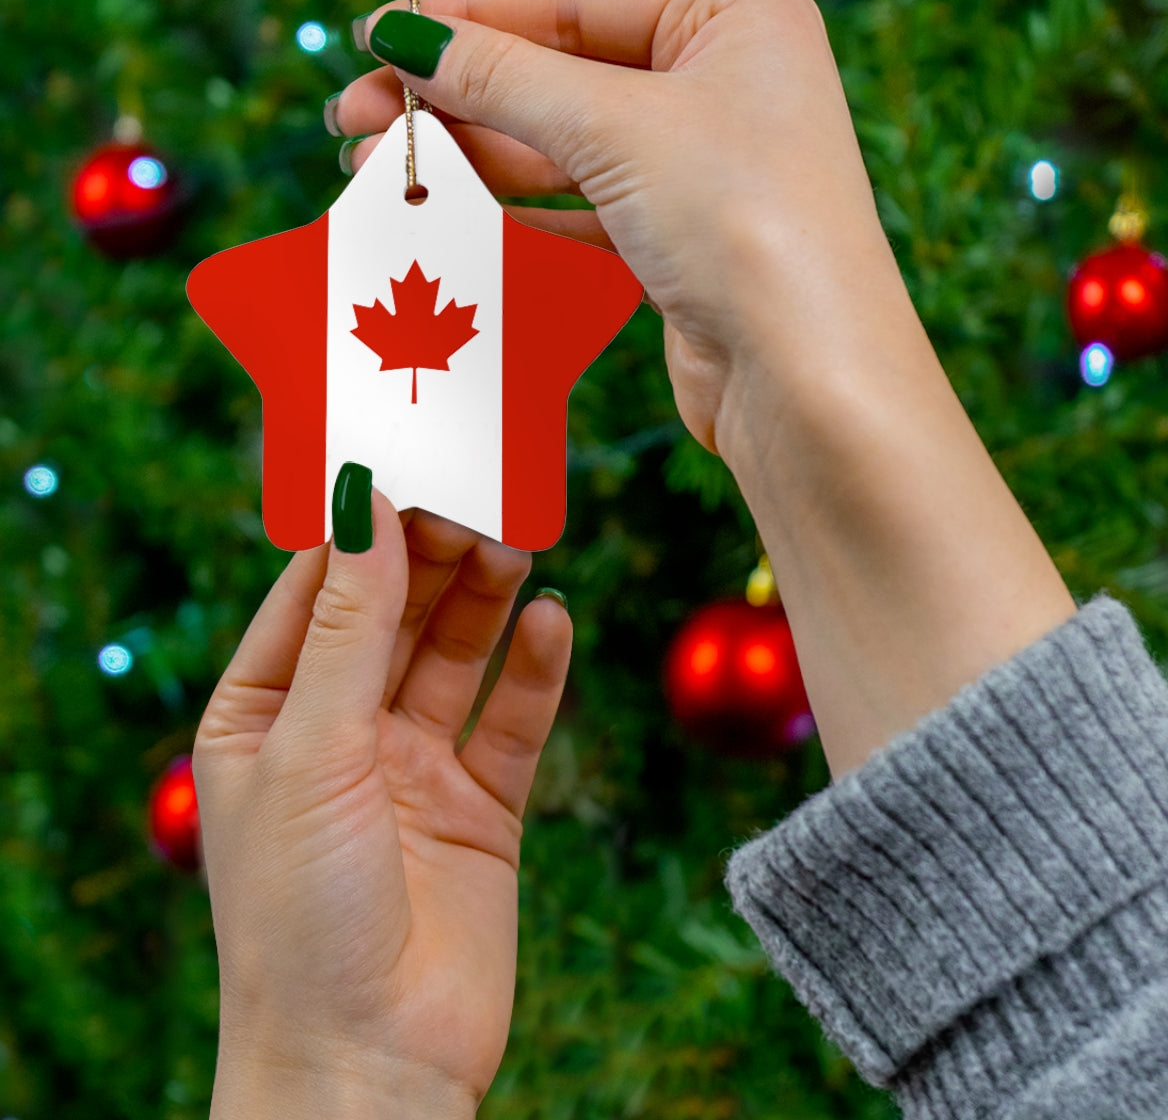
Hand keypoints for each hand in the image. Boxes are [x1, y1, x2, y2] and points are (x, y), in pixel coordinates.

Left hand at [193, 493, 570, 1117]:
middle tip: (480, 493)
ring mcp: (413, 768)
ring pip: (456, 655)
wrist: (369, 1065)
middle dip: (433, 554)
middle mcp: (339, 732)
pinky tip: (554, 622)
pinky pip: (512, 720)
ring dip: (485, 599)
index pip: (315, 590)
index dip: (361, 525)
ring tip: (516, 544)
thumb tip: (363, 503)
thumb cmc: (300, 915)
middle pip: (394, 613)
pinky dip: (535, 670)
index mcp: (264, 715)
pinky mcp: (481, 807)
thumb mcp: (311, 749)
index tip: (409, 458)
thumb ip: (347, 626)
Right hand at [333, 0, 909, 457]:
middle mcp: (723, 86)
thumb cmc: (745, 227)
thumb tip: (406, 37)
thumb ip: (505, 77)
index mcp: (733, 20)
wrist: (807, 383)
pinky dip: (514, 209)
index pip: (571, 0)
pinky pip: (580, 208)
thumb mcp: (617, 127)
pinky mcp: (679, 243)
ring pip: (563, 146)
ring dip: (472, 157)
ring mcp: (701, 169)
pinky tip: (450, 210)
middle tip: (355, 118)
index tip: (376, 37)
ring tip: (381, 171)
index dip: (466, 18)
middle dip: (455, 96)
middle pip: (559, 73)